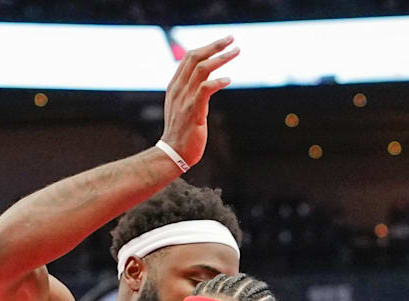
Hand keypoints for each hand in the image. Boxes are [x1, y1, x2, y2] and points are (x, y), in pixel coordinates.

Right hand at [160, 36, 239, 166]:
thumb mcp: (181, 107)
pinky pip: (205, 90)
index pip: (189, 58)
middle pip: (195, 57)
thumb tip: (204, 83)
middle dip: (215, 45)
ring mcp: (185, 99)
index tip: (223, 42)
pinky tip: (228, 79)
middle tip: (232, 39)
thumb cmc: (181, 132)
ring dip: (220, 58)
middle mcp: (179, 89)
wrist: (173, 154)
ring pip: (201, 69)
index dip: (207, 47)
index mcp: (175, 86)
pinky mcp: (193, 111)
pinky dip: (217, 81)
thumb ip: (190, 92)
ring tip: (236, 52)